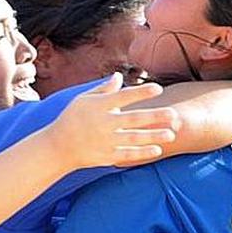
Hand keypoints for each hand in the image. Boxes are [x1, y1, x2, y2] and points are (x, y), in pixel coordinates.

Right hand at [49, 73, 177, 169]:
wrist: (57, 147)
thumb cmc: (71, 119)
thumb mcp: (83, 99)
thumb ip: (103, 89)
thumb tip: (119, 76)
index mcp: (98, 106)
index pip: (123, 97)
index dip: (141, 92)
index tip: (158, 88)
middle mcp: (103, 123)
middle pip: (133, 119)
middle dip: (154, 117)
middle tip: (173, 114)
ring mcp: (105, 141)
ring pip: (134, 138)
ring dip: (153, 136)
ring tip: (171, 133)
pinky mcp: (106, 156)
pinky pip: (127, 154)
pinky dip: (142, 153)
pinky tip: (157, 150)